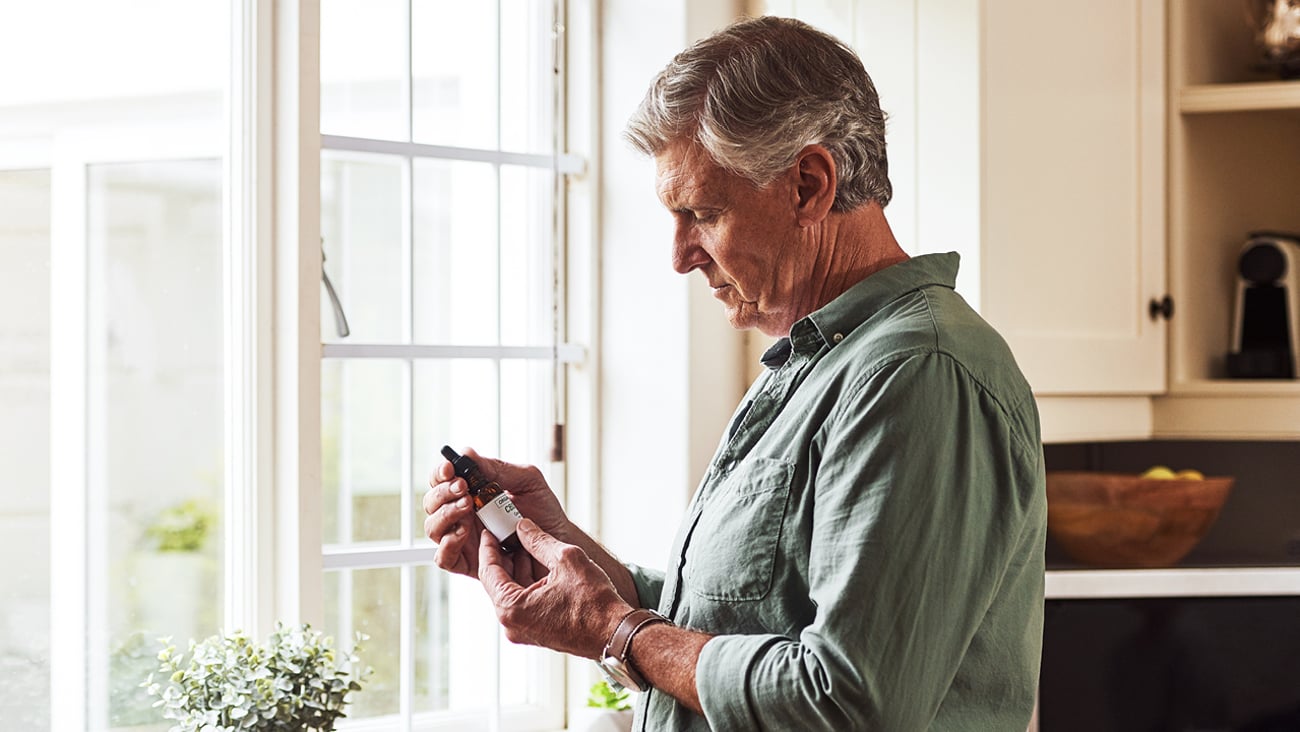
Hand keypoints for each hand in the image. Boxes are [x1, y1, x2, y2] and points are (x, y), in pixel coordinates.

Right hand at [423, 448, 570, 577]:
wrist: (559, 543)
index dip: (440, 473)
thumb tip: (467, 453)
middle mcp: (462, 515)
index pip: (443, 480)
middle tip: (464, 488)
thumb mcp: (527, 481)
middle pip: (431, 503)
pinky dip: (448, 544)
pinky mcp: (468, 564)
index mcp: (472, 493)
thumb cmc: (544, 511)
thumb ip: (498, 468)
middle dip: (442, 492)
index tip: (451, 468)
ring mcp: (463, 540)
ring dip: (445, 515)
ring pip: (432, 528)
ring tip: (468, 507)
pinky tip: (464, 532)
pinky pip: (443, 558)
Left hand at [478, 519, 630, 658]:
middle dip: (505, 556)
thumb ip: (538, 540)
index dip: (488, 547)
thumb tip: (523, 527)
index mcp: (512, 609)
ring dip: (519, 568)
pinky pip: (525, 603)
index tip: (488, 530)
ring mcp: (524, 631)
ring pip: (513, 592)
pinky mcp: (537, 633)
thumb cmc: (594, 602)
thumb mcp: (564, 559)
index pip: (488, 572)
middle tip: (507, 532)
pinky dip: (529, 583)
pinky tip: (539, 563)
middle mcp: (512, 625)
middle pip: (499, 583)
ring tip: (526, 544)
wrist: (615, 632)